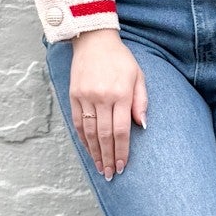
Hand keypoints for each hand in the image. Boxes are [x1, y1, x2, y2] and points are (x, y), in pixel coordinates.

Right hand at [68, 29, 146, 179]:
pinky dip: (83, 139)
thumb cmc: (120, 59)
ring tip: (100, 168)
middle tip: (110, 174)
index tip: (122, 166)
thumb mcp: (138, 76)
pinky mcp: (73, 95)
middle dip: (108, 158)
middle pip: (104, 135)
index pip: (121, 130)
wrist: (94, 40)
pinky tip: (88, 150)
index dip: (121, 151)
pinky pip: (78, 122)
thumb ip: (141, 101)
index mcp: (121, 94)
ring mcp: (85, 97)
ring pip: (90, 132)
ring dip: (95, 153)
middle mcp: (102, 97)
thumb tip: (142, 125)